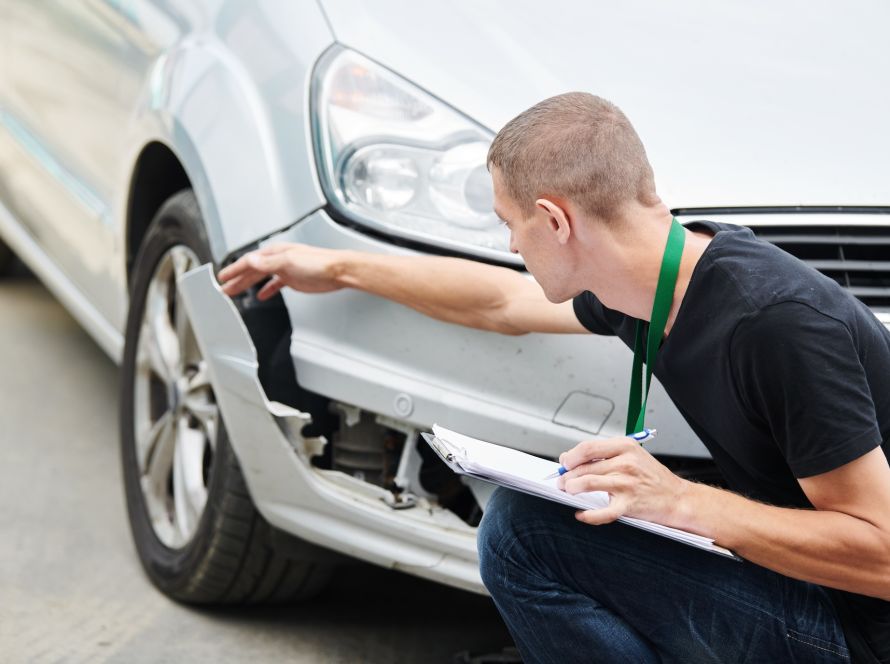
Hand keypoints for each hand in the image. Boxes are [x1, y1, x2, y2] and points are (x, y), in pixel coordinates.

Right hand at [217, 243, 346, 299]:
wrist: (338, 271)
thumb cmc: (319, 263)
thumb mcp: (289, 261)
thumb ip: (268, 263)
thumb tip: (251, 260)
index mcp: (275, 253)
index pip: (249, 261)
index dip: (234, 270)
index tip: (222, 277)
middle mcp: (279, 260)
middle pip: (252, 270)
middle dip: (237, 279)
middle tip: (224, 289)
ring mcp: (286, 269)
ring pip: (261, 277)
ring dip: (248, 285)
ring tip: (236, 292)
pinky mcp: (294, 279)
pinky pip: (275, 285)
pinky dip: (267, 290)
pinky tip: (262, 296)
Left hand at [557, 436, 688, 525]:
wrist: (677, 499)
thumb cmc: (652, 477)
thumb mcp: (631, 456)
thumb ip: (602, 454)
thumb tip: (569, 459)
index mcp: (625, 447)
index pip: (587, 448)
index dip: (571, 456)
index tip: (564, 463)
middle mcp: (626, 463)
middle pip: (584, 467)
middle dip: (567, 475)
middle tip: (561, 482)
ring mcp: (627, 484)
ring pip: (588, 483)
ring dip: (571, 488)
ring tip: (568, 492)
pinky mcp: (629, 505)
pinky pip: (603, 512)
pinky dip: (588, 515)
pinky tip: (581, 514)